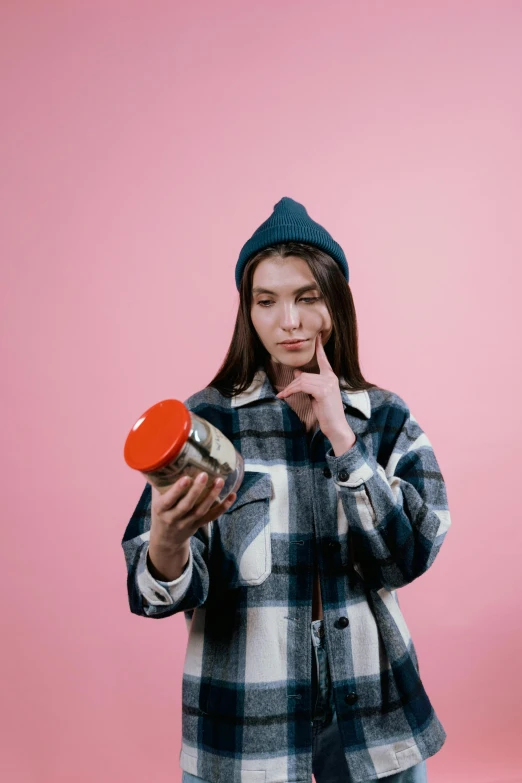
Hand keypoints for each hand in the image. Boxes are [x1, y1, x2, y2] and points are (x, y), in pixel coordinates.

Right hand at [150, 472, 235, 550]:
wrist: (166, 539)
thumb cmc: (161, 512)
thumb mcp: (156, 499)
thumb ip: (159, 482)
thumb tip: (162, 458)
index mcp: (161, 509)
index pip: (169, 500)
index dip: (177, 490)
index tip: (186, 478)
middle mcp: (174, 517)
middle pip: (186, 505)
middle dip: (196, 491)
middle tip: (204, 475)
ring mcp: (188, 522)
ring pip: (201, 511)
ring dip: (212, 496)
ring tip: (220, 481)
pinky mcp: (199, 525)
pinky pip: (212, 516)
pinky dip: (223, 507)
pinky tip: (232, 495)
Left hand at [275, 332, 355, 446]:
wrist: (336, 426)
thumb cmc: (326, 412)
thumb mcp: (315, 395)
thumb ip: (308, 383)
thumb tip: (297, 372)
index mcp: (331, 377)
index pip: (324, 360)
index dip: (319, 349)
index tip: (317, 337)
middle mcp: (331, 378)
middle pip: (305, 375)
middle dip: (292, 385)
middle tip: (284, 394)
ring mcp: (328, 384)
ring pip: (302, 380)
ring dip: (290, 389)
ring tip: (284, 397)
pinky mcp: (323, 391)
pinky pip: (303, 386)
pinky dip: (292, 391)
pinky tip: (286, 397)